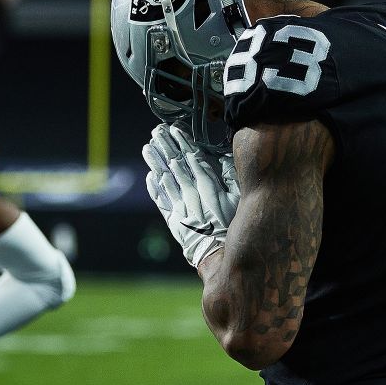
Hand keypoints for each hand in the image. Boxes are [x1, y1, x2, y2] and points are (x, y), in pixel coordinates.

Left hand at [142, 124, 238, 266]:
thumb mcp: (238, 198)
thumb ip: (228, 176)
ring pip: (164, 180)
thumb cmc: (235, 226)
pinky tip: (149, 176)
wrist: (220, 256)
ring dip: (155, 163)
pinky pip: (161, 201)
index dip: (182, 142)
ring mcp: (179, 208)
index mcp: (207, 185)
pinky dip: (154, 188)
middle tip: (156, 131)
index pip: (191, 157)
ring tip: (147, 147)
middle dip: (165, 146)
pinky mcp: (174, 222)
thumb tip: (219, 157)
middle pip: (175, 165)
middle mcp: (190, 194)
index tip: (174, 128)